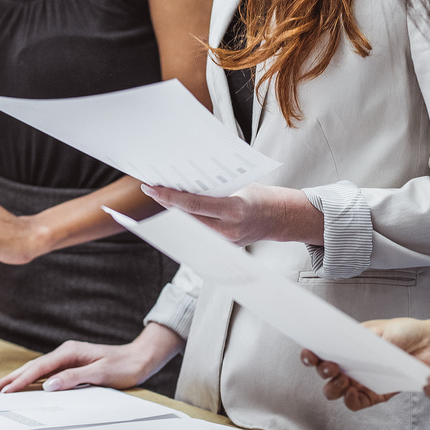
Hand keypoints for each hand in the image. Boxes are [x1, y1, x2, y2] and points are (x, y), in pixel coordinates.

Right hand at [0, 324, 182, 393]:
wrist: (140, 359)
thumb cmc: (124, 366)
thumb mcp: (101, 374)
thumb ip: (74, 379)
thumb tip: (49, 386)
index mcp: (69, 353)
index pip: (38, 369)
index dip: (19, 381)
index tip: (3, 391)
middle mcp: (66, 354)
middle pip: (32, 368)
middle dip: (10, 379)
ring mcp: (68, 360)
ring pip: (37, 371)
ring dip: (18, 380)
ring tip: (0, 390)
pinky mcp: (72, 367)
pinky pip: (46, 375)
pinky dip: (31, 381)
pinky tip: (24, 388)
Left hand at [141, 182, 323, 246]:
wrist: (278, 218)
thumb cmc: (258, 196)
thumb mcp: (239, 185)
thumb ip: (214, 188)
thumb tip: (183, 180)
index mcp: (234, 210)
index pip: (194, 205)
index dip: (170, 197)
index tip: (152, 188)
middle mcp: (229, 230)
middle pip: (186, 220)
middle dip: (166, 206)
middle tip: (150, 190)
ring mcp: (226, 243)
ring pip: (189, 230)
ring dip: (172, 216)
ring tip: (159, 200)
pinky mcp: (223, 249)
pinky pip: (198, 236)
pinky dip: (185, 224)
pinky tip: (173, 214)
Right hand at [300, 318, 429, 412]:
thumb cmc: (405, 332)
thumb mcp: (382, 330)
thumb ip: (363, 340)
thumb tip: (345, 347)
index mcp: (347, 345)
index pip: (321, 350)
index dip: (311, 354)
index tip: (309, 353)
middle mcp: (350, 364)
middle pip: (323, 373)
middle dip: (321, 370)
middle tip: (331, 365)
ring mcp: (360, 380)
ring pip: (335, 390)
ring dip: (334, 387)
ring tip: (344, 379)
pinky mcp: (374, 394)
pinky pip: (355, 402)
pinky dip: (350, 400)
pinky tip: (353, 392)